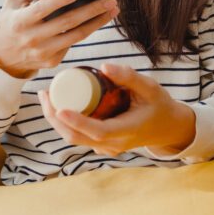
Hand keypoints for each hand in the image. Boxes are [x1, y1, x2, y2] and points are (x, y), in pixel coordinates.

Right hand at [0, 0, 119, 77]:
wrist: (4, 56)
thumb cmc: (11, 22)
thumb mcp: (11, 3)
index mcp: (20, 21)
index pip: (41, 10)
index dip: (58, 1)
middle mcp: (32, 39)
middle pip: (67, 22)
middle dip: (92, 9)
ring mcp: (43, 52)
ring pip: (77, 35)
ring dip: (98, 21)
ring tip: (112, 9)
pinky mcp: (52, 61)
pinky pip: (73, 43)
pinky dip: (88, 30)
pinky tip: (99, 20)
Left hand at [37, 63, 195, 156]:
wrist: (168, 127)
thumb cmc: (159, 105)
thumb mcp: (150, 87)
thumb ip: (128, 76)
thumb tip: (103, 66)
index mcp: (126, 131)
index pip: (97, 131)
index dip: (76, 121)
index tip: (58, 107)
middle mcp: (113, 144)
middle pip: (77, 137)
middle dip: (55, 118)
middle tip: (45, 94)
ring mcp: (106, 148)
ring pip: (74, 139)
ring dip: (56, 121)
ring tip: (47, 97)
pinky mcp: (102, 146)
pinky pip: (79, 137)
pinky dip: (65, 124)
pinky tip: (58, 106)